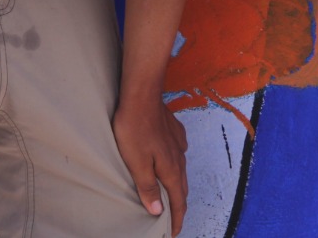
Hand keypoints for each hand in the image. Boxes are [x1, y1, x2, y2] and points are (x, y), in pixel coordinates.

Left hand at [112, 94, 188, 235]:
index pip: (178, 202)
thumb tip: (158, 211)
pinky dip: (175, 164)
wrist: (141, 94)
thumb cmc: (134, 129)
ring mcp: (178, 142)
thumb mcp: (136, 163)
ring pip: (181, 170)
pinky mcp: (174, 130)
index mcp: (171, 170)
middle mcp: (179, 158)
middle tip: (172, 218)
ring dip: (177, 184)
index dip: (176, 220)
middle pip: (182, 188)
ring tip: (170, 193)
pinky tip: (169, 160)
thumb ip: (147, 187)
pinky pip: (178, 153)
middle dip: (178, 205)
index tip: (173, 233)